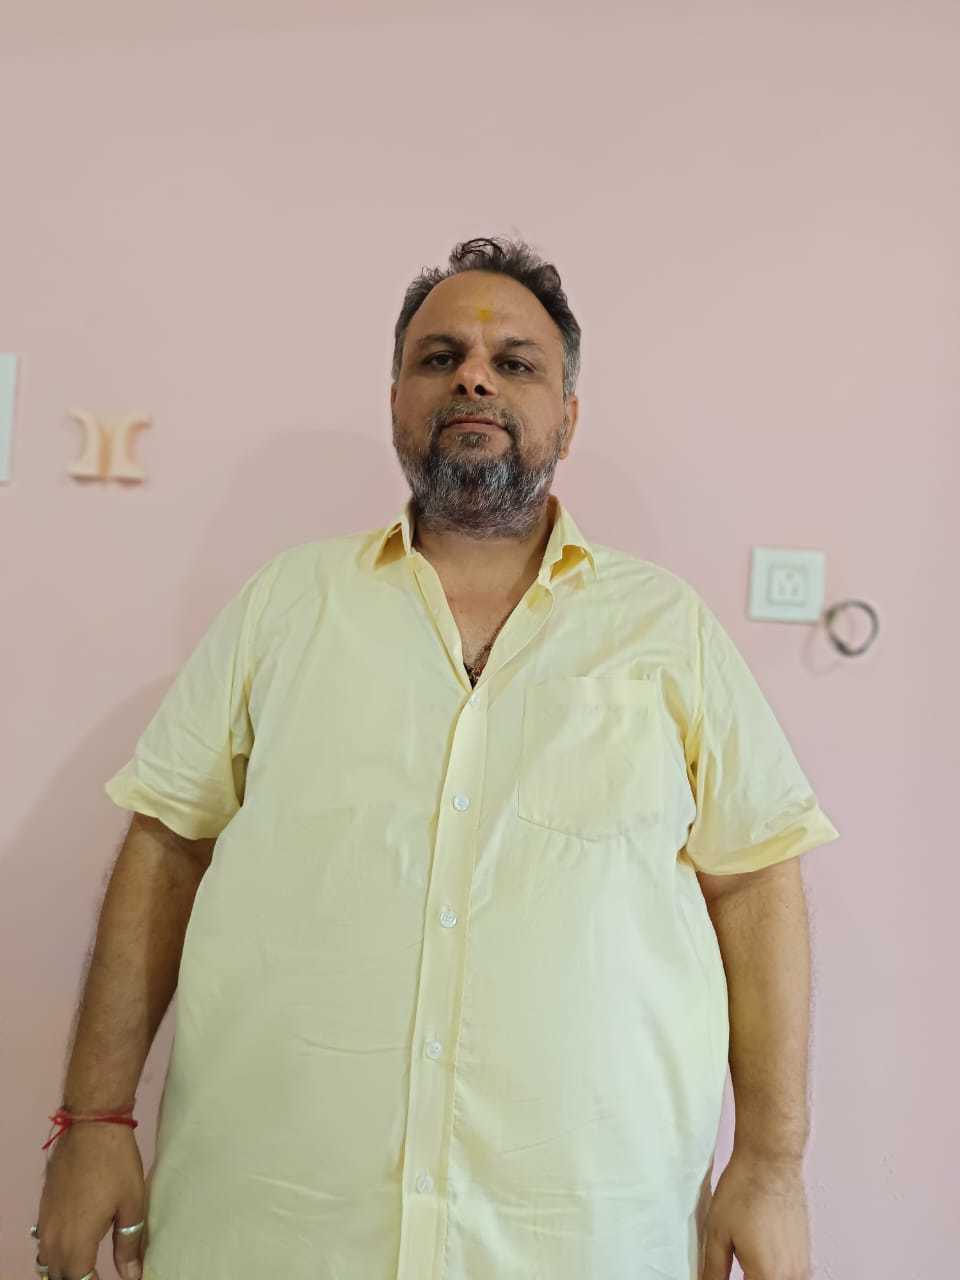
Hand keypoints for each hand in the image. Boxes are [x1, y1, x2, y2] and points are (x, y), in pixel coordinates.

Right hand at [35, 1122, 146, 1279]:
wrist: (92, 1126)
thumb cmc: (117, 1165)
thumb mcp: (132, 1205)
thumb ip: (128, 1245)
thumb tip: (131, 1276)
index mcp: (76, 1243)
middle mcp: (54, 1238)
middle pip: (59, 1276)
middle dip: (77, 1279)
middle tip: (97, 1273)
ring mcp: (45, 1222)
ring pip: (47, 1261)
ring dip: (63, 1268)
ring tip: (85, 1265)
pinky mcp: (43, 1207)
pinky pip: (42, 1242)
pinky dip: (55, 1251)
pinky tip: (72, 1243)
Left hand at [700, 1149, 809, 1279]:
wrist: (770, 1161)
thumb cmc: (743, 1191)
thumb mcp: (717, 1233)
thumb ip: (714, 1271)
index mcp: (767, 1277)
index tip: (723, 1275)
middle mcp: (791, 1277)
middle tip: (734, 1266)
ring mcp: (802, 1266)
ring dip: (762, 1278)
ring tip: (744, 1264)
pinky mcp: (806, 1254)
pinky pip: (792, 1278)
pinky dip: (775, 1275)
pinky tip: (760, 1261)